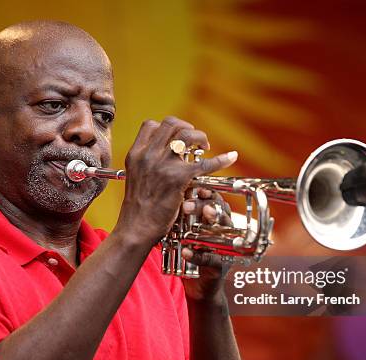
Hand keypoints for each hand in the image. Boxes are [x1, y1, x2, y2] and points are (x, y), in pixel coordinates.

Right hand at [115, 116, 237, 244]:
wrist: (136, 228)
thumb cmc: (137, 209)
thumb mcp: (135, 178)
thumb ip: (146, 164)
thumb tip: (161, 156)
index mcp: (135, 154)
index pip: (151, 125)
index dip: (167, 128)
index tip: (176, 136)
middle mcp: (148, 155)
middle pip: (171, 124)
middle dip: (187, 128)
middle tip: (195, 140)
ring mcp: (163, 165)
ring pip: (187, 135)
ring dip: (200, 137)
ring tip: (205, 147)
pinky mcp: (178, 178)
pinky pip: (205, 163)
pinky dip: (221, 159)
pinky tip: (231, 157)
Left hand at [181, 188, 234, 301]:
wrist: (197, 284)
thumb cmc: (189, 250)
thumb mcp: (183, 229)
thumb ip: (178, 213)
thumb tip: (162, 191)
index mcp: (215, 219)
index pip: (215, 200)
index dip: (207, 192)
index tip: (195, 188)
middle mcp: (223, 231)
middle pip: (220, 212)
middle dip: (204, 206)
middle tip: (186, 206)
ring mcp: (223, 248)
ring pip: (221, 232)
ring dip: (208, 225)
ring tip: (194, 223)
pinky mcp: (218, 265)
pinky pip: (210, 258)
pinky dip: (197, 255)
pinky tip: (187, 251)